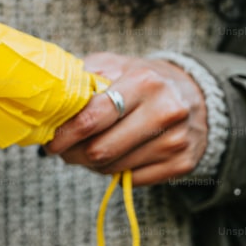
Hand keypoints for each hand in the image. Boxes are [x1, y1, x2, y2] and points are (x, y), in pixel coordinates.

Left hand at [42, 52, 208, 186]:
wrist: (196, 97)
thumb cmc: (144, 80)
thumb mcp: (116, 65)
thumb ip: (83, 77)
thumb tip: (49, 98)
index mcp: (144, 81)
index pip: (92, 118)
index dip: (64, 134)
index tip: (50, 141)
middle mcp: (164, 111)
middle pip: (100, 150)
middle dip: (73, 154)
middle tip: (62, 150)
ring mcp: (176, 141)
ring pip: (113, 168)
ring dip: (91, 164)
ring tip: (88, 150)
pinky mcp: (182, 164)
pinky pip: (132, 180)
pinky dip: (115, 172)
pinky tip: (114, 157)